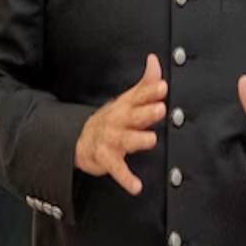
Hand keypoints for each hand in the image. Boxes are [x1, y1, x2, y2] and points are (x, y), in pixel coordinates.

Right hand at [74, 54, 165, 195]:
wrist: (81, 140)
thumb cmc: (114, 117)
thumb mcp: (129, 98)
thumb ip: (146, 82)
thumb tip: (155, 59)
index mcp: (125, 105)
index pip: (139, 95)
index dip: (151, 91)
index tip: (163, 87)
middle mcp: (118, 120)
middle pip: (133, 116)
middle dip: (146, 113)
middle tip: (160, 110)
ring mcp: (111, 140)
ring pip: (125, 140)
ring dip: (137, 140)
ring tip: (151, 140)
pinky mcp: (107, 159)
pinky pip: (117, 169)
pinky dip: (126, 178)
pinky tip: (136, 186)